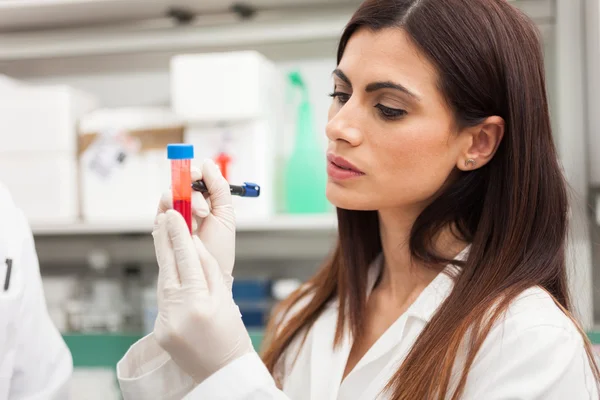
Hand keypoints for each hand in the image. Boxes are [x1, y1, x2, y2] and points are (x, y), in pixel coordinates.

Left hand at [152, 210, 253, 382]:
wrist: (221, 371)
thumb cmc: (230, 334)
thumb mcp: (225, 298)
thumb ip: (209, 269)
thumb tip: (195, 243)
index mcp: (199, 302)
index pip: (186, 260)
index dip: (179, 235)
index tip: (174, 215)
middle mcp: (178, 312)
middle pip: (168, 266)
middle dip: (165, 239)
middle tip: (164, 216)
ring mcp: (165, 322)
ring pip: (163, 281)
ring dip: (165, 260)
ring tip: (167, 238)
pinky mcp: (159, 330)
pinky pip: (162, 298)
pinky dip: (168, 283)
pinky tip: (171, 271)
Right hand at [156, 159, 235, 288]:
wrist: (209, 274)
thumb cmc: (219, 248)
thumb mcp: (225, 214)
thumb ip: (219, 188)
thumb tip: (209, 164)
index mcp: (204, 199)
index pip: (195, 176)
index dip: (196, 172)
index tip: (200, 175)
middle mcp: (187, 204)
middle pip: (180, 182)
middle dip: (191, 189)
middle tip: (204, 208)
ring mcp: (173, 215)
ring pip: (170, 194)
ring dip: (184, 203)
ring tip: (197, 220)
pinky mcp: (162, 226)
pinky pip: (161, 210)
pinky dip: (171, 212)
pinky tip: (183, 223)